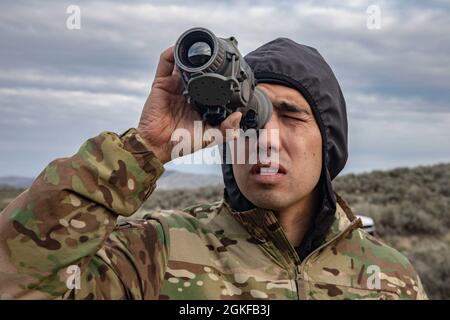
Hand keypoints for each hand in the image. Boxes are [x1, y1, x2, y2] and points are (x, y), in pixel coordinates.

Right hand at [137, 46, 241, 162]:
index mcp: (201, 102)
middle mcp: (188, 92)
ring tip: (200, 46)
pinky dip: (171, 53)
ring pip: (183, 63)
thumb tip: (238, 116)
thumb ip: (227, 130)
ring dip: (190, 54)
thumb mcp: (210, 138)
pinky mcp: (161, 84)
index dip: (221, 76)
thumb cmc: (183, 143)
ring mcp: (174, 86)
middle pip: (199, 70)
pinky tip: (180, 49)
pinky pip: (165, 63)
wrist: (158, 145)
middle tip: (216, 51)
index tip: (231, 67)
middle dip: (206, 60)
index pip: (213, 84)